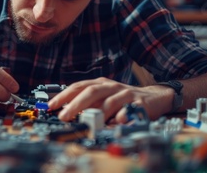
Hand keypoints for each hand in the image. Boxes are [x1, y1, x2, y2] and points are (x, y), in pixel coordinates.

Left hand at [48, 77, 172, 122]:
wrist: (154, 97)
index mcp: (100, 84)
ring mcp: (125, 94)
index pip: (78, 86)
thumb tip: (66, 112)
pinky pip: (127, 111)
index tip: (51, 105)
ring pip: (109, 102)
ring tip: (86, 123)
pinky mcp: (139, 103)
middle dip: (75, 104)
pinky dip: (120, 117)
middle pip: (91, 92)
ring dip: (96, 113)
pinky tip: (114, 123)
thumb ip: (88, 103)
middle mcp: (111, 86)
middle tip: (64, 116)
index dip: (64, 95)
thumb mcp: (104, 98)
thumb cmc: (123, 99)